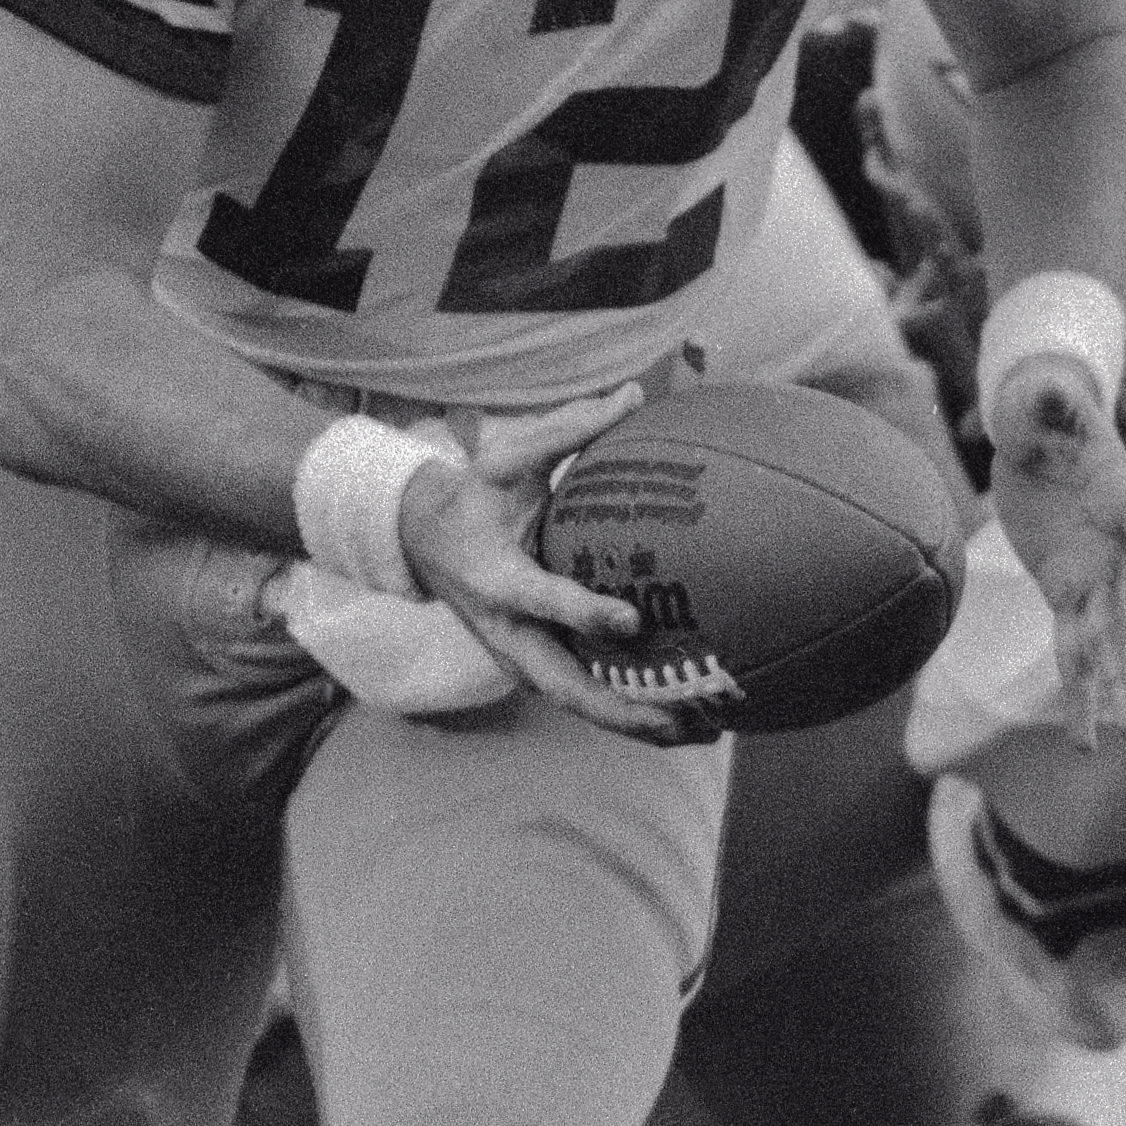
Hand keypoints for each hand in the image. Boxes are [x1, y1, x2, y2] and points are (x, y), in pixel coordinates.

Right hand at [392, 385, 688, 743]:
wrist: (420, 543)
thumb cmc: (472, 495)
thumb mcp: (507, 457)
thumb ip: (569, 429)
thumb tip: (635, 394)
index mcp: (497, 579)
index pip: (543, 601)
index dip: (585, 613)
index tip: (633, 618)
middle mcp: (508, 633)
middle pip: (565, 686)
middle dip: (624, 708)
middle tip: (686, 715)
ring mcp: (519, 659)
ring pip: (578, 704)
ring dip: (636, 722)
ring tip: (704, 731)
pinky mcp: (534, 668)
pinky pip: (582, 698)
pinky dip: (627, 712)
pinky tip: (684, 718)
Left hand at [985, 351, 1125, 748]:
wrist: (1034, 432)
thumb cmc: (1044, 410)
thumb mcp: (1041, 402)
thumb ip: (1047, 402)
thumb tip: (1046, 389)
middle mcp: (1121, 549)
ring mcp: (1095, 574)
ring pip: (1115, 643)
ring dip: (1123, 689)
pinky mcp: (1064, 591)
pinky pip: (1073, 648)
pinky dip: (1079, 692)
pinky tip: (1085, 738)